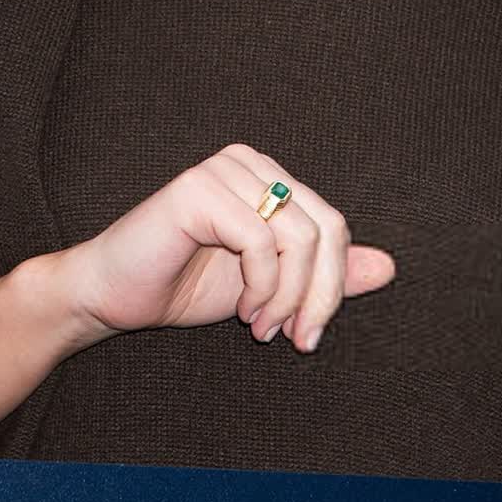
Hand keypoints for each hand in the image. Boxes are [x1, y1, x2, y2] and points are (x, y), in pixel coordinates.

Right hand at [62, 142, 395, 352]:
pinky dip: (261, 287)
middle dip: (319, 295)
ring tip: (261, 327)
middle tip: (295, 338)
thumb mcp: (269, 287)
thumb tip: (389, 267)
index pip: (334, 225)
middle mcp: (250, 163)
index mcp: (268, 177)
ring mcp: (224, 170)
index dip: (334, 286)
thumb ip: (323, 275)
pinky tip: (242, 310)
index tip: (309, 335)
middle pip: (326, 229)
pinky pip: (260, 241)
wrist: (112, 296)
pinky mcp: (198, 189)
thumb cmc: (183, 286)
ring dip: (287, 297)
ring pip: (299, 237)